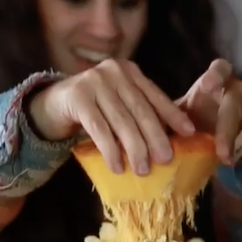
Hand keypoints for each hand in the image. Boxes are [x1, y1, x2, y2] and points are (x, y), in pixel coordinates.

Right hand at [27, 59, 194, 174]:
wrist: (52, 103)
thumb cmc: (95, 108)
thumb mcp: (120, 104)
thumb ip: (141, 112)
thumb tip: (172, 140)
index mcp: (130, 72)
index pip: (156, 96)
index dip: (173, 115)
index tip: (189, 133)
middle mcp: (114, 72)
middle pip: (141, 110)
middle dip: (155, 137)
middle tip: (166, 160)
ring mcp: (94, 81)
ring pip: (122, 121)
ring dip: (134, 149)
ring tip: (143, 170)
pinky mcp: (77, 97)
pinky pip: (99, 129)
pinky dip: (110, 150)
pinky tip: (117, 167)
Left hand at [176, 59, 241, 175]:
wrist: (222, 117)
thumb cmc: (200, 111)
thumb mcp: (185, 110)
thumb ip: (170, 117)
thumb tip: (149, 133)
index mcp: (217, 80)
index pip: (220, 70)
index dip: (215, 76)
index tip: (206, 86)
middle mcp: (238, 90)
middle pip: (235, 105)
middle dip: (227, 129)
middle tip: (220, 152)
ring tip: (229, 162)